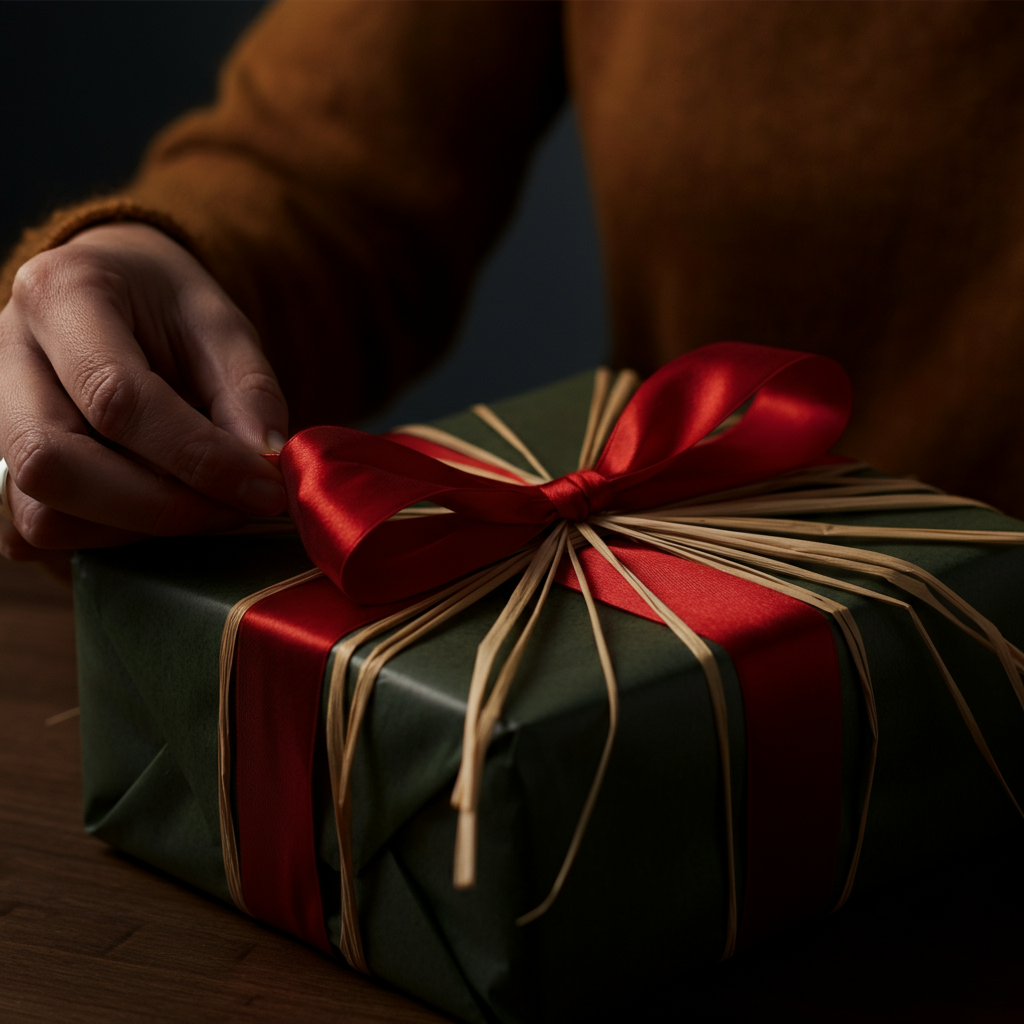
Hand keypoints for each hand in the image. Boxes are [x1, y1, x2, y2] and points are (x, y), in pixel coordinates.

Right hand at [0, 222, 288, 559]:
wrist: (114, 289)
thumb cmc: (167, 305)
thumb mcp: (222, 323)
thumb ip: (249, 391)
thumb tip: (267, 464)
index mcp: (62, 295)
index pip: (117, 399)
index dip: (198, 457)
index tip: (264, 489)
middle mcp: (4, 355)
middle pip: (53, 463)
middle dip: (159, 507)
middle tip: (234, 509)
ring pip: (40, 512)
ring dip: (135, 529)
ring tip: (202, 505)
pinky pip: (37, 531)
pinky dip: (108, 537)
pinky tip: (159, 508)